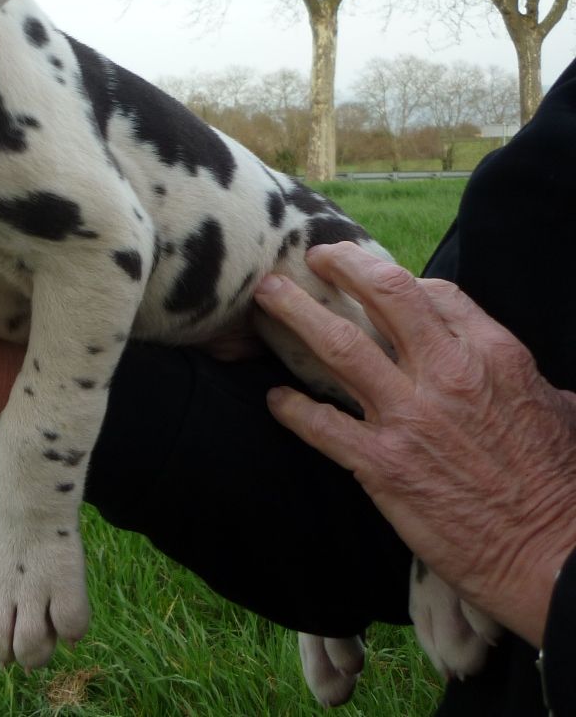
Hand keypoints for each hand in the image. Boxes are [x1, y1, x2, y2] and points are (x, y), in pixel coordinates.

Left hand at [253, 242, 575, 647]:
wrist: (553, 557)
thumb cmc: (560, 483)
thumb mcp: (556, 407)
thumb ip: (519, 376)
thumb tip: (510, 369)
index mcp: (491, 354)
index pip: (432, 292)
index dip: (396, 280)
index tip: (374, 282)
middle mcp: (446, 374)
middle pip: (382, 294)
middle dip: (341, 264)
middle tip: (312, 255)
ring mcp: (410, 416)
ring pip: (338, 345)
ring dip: (296, 313)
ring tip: (266, 295)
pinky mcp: (382, 464)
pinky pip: (320, 424)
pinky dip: (291, 408)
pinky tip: (274, 400)